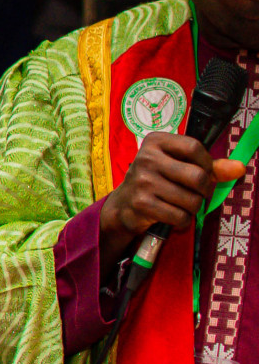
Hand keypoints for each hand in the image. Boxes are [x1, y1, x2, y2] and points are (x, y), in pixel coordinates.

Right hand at [100, 131, 245, 261]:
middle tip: (196, 193)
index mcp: (155, 142)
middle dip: (204, 190)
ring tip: (181, 205)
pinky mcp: (141, 204)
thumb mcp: (179, 166)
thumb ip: (210, 167)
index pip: (193, 147)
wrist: (124, 204)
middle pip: (197, 176)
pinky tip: (173, 216)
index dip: (206, 163)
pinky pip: (179, 217)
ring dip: (193, 208)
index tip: (203, 172)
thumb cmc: (157, 181)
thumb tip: (239, 168)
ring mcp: (142, 181)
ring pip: (191, 200)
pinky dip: (182, 221)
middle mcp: (146, 158)